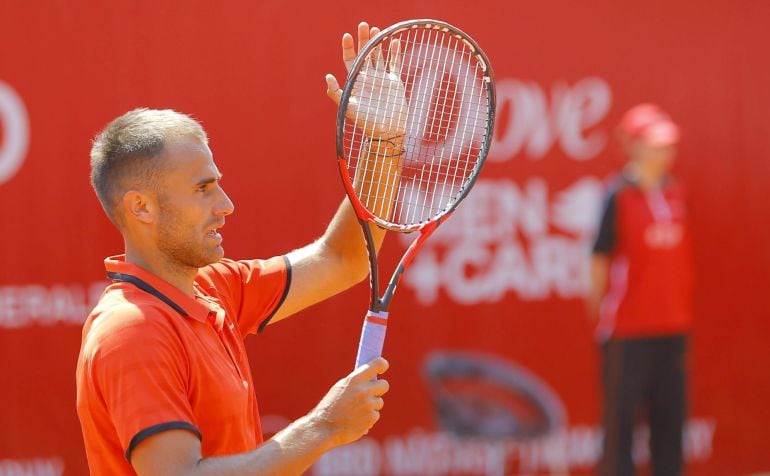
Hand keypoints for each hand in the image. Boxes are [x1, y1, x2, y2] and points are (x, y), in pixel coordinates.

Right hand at [308, 357, 389, 447]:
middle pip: (384, 385)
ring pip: (379, 402)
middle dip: (379, 388)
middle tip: (373, 392)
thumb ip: (356, 382)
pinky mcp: (371, 418)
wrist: (325, 428)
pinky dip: (368, 418)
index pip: (378, 364)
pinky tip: (356, 420)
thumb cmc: (331, 407)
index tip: (383, 367)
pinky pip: (375, 414)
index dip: (382, 364)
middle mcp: (364, 390)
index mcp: (355, 379)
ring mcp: (369, 405)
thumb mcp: (340, 388)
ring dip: (371, 405)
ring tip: (356, 410)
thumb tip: (370, 377)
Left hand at [326, 22, 407, 137]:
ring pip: (378, 55)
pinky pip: (394, 64)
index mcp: (355, 82)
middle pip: (364, 53)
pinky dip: (395, 53)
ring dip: (377, 42)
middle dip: (363, 39)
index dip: (348, 47)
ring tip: (376, 30)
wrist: (386, 131)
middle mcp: (367, 78)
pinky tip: (394, 41)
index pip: (350, 60)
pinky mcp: (394, 82)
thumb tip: (327, 76)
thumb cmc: (365, 121)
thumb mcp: (347, 107)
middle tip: (363, 24)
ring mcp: (381, 79)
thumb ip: (336, 92)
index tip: (347, 35)